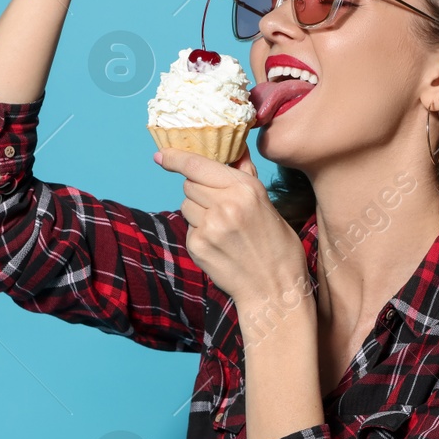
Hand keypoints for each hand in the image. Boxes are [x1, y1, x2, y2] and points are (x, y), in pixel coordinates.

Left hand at [155, 147, 309, 306]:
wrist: (274, 289)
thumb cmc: (277, 247)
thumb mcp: (267, 204)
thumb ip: (246, 176)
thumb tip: (235, 149)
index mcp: (246, 188)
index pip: (199, 164)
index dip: (176, 157)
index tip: (162, 155)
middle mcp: (226, 204)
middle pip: (189, 183)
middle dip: (198, 191)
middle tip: (219, 208)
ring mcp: (209, 226)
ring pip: (186, 205)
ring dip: (197, 212)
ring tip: (222, 229)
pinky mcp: (198, 246)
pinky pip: (188, 228)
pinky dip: (199, 233)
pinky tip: (219, 245)